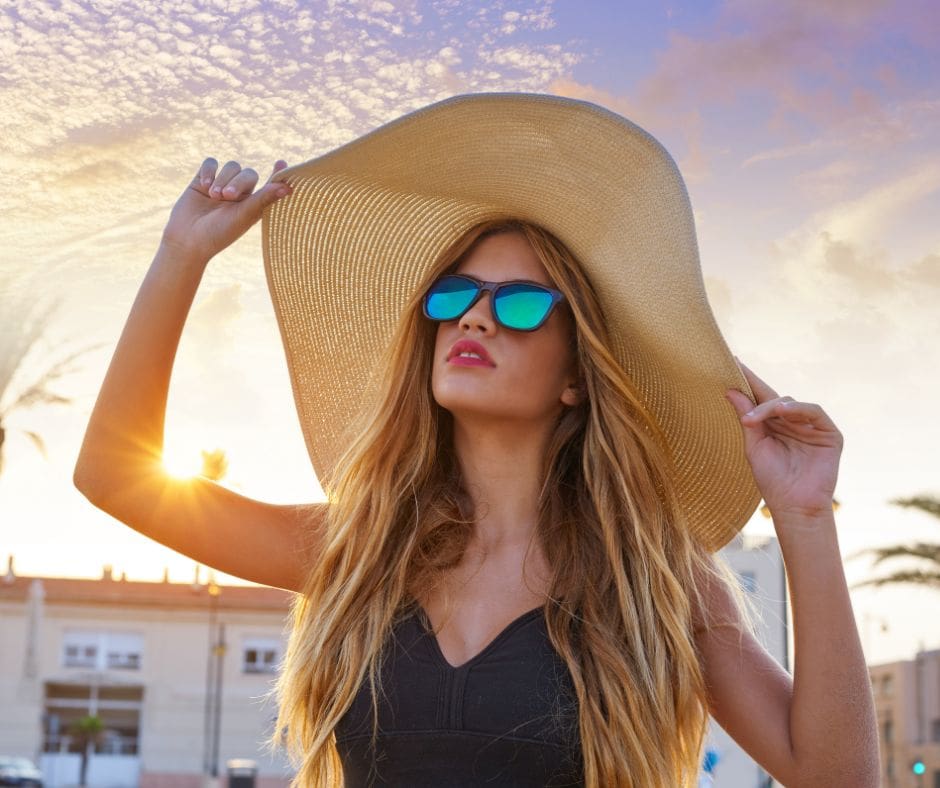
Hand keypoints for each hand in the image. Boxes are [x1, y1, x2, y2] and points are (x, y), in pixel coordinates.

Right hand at [160, 158, 292, 262]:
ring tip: (213, 196)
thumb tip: (287, 188)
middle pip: (248, 173)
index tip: (281, 163)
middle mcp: (240, 194)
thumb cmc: (219, 233)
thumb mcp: (243, 216)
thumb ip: (263, 200)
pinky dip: (209, 171)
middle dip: (237, 182)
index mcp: (254, 205)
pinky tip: (204, 185)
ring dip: (222, 179)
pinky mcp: (203, 180)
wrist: (187, 239)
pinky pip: (211, 163)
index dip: (277, 175)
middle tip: (227, 197)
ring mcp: (221, 185)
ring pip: (231, 166)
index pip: (270, 185)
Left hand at [725, 360, 841, 520]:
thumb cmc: (771, 480)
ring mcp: (811, 427)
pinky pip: (813, 412)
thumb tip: (730, 391)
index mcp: (773, 425)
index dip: (748, 380)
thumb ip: (746, 417)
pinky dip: (798, 409)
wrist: (793, 505)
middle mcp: (792, 423)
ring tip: (754, 418)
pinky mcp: (829, 434)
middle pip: (774, 397)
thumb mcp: (753, 446)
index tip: (732, 361)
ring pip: (790, 403)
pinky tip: (783, 412)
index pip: (760, 398)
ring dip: (771, 406)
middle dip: (755, 389)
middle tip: (736, 384)